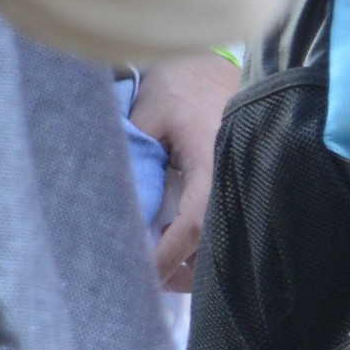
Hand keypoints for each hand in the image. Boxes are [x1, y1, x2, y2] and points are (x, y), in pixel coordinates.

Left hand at [134, 50, 240, 295]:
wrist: (210, 65)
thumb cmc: (177, 88)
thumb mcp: (147, 115)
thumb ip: (134, 157)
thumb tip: (111, 205)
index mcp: (209, 159)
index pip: (194, 222)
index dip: (169, 254)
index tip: (144, 274)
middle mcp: (230, 175)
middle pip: (216, 242)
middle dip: (186, 271)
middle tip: (151, 283)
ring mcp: (237, 180)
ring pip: (226, 239)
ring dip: (197, 263)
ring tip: (164, 270)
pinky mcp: (236, 182)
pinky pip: (225, 223)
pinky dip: (205, 244)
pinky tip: (179, 246)